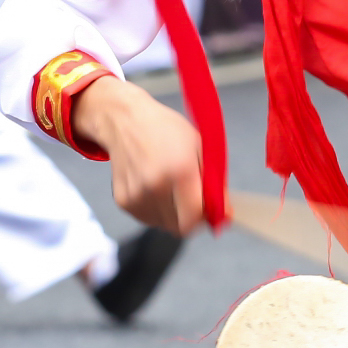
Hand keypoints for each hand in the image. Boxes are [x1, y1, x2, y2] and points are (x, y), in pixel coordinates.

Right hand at [75, 77, 204, 235]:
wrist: (125, 120)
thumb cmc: (165, 129)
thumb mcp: (200, 146)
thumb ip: (214, 182)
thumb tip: (224, 213)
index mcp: (179, 169)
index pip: (194, 218)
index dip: (205, 219)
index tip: (210, 212)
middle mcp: (155, 186)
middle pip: (179, 227)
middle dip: (191, 219)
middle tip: (192, 200)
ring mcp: (136, 196)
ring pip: (164, 225)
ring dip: (173, 214)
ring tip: (170, 187)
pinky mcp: (123, 202)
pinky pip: (147, 218)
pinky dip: (156, 209)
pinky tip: (154, 187)